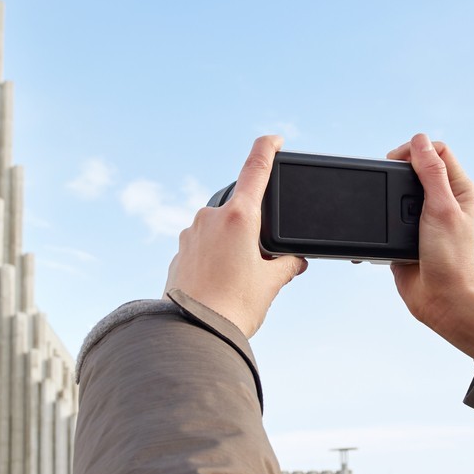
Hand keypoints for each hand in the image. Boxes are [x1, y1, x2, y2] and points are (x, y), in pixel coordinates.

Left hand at [165, 135, 308, 336]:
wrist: (193, 333)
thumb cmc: (233, 308)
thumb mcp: (271, 284)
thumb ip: (286, 266)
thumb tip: (294, 262)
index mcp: (238, 217)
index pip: (256, 168)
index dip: (268, 148)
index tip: (275, 140)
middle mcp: (210, 218)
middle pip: (239, 210)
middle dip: (253, 230)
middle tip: (261, 263)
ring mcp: (190, 234)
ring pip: (219, 230)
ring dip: (231, 246)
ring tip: (239, 283)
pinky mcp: (178, 253)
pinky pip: (202, 247)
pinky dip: (214, 259)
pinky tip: (220, 286)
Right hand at [387, 134, 473, 363]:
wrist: (444, 301)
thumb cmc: (453, 259)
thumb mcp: (442, 208)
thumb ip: (431, 173)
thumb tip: (419, 141)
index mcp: (460, 190)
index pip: (438, 152)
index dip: (416, 150)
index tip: (397, 161)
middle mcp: (444, 202)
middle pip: (415, 170)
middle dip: (397, 173)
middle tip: (386, 184)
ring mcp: (424, 221)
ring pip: (398, 195)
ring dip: (387, 200)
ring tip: (384, 211)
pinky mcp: (406, 238)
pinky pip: (388, 221)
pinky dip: (380, 222)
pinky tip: (377, 228)